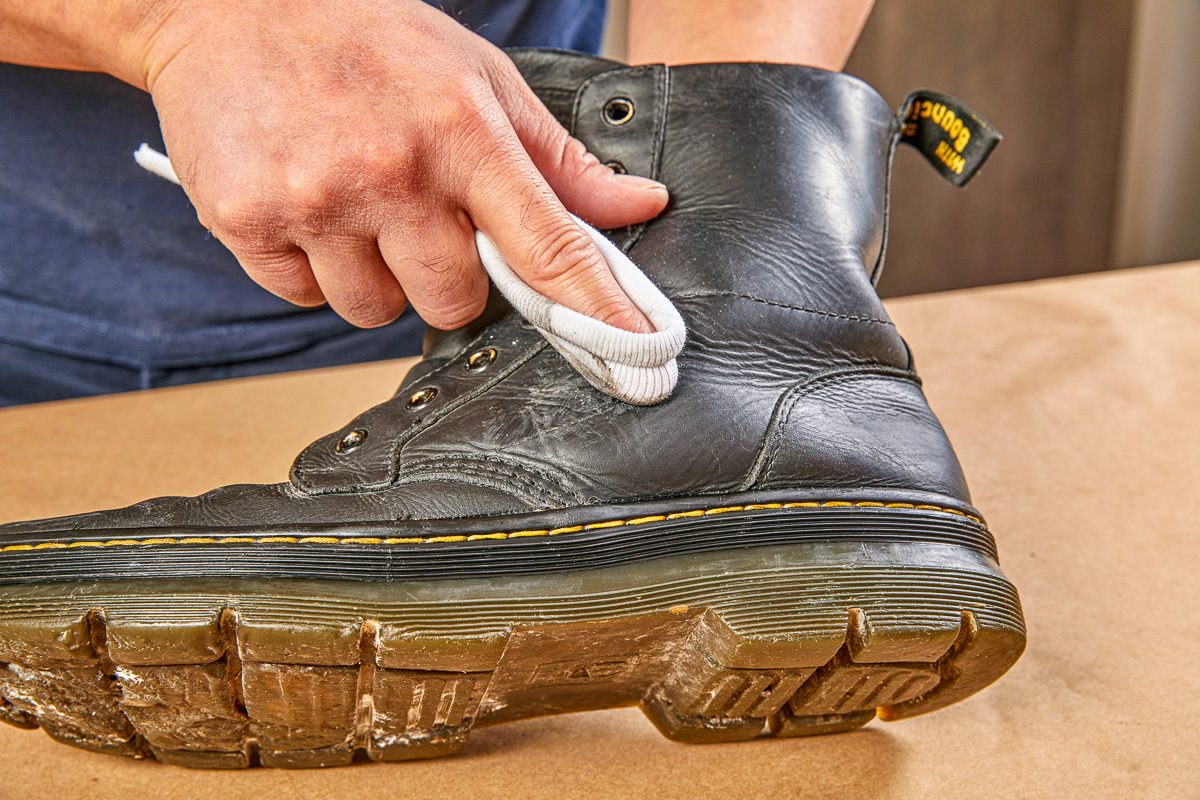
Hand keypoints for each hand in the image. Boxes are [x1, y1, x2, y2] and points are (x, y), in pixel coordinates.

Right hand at [132, 0, 667, 329]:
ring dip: (376, 276)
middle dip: (447, 276)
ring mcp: (314, 201)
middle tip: (419, 215)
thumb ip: (557, 156)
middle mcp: (390, 171)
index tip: (636, 349)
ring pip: (376, 310)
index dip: (596, 306)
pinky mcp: (247, 222)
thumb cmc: (365, 38)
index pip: (545, 243)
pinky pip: (306, 297)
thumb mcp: (477, 77)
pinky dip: (313, 266)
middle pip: (454, 303)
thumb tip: (638, 205)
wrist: (226, 6)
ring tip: (354, 203)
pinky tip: (306, 204)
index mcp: (460, 131)